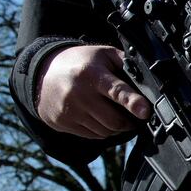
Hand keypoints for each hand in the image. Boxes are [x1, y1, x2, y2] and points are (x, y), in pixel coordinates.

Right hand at [36, 45, 150, 138]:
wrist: (42, 72)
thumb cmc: (80, 62)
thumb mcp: (103, 55)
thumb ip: (126, 63)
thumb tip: (148, 79)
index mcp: (92, 74)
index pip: (116, 90)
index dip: (133, 102)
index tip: (145, 111)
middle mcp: (79, 94)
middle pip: (114, 120)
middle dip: (130, 121)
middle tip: (135, 115)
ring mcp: (69, 111)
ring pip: (106, 131)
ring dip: (118, 128)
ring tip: (117, 115)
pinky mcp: (62, 123)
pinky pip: (93, 136)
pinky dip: (104, 131)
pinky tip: (102, 119)